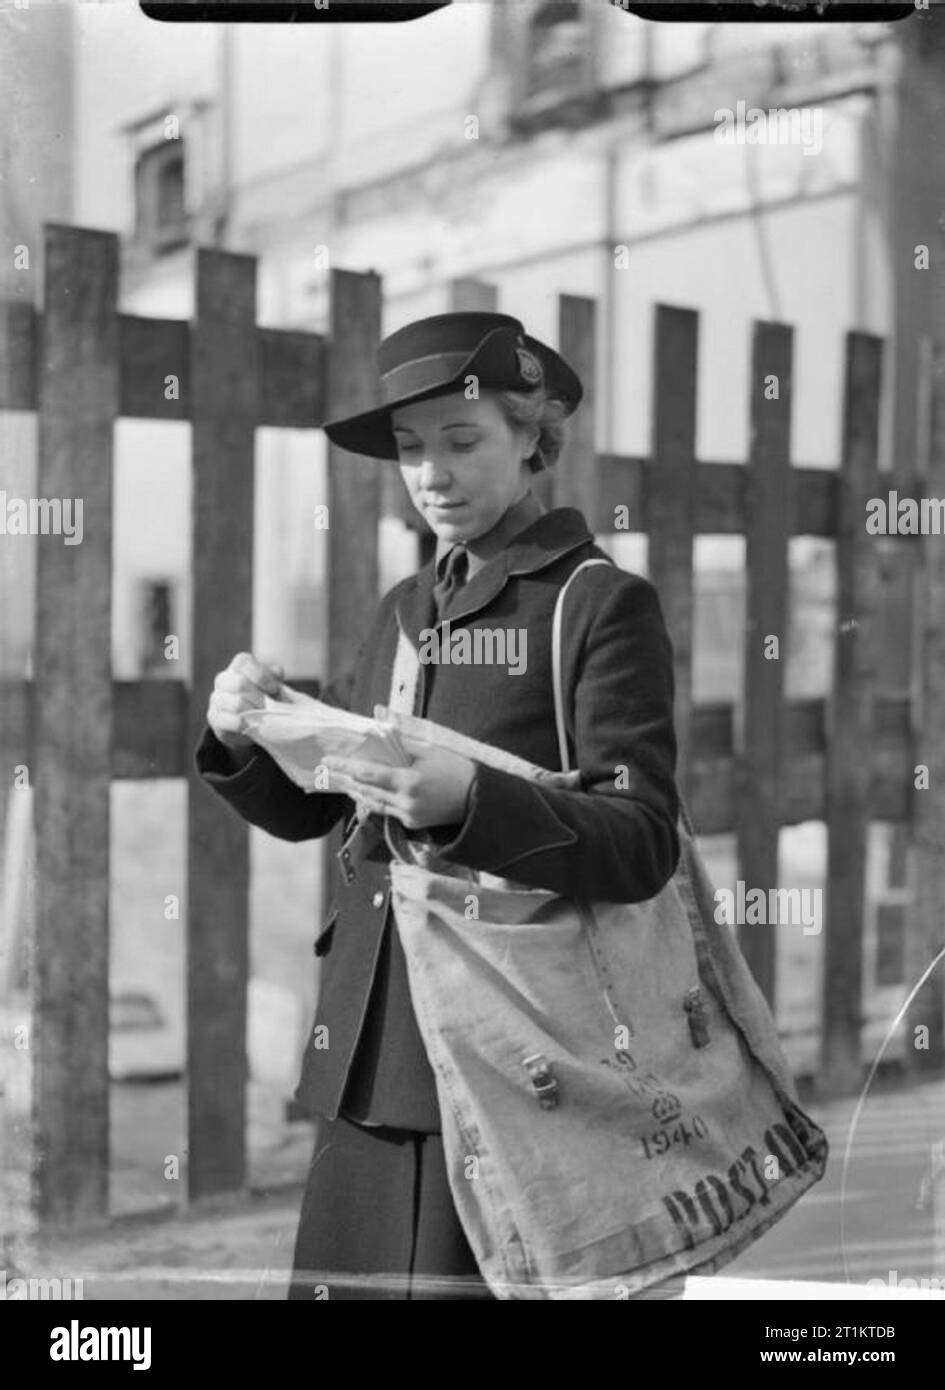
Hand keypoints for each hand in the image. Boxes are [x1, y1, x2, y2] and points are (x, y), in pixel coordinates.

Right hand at [207, 651, 284, 751]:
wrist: (248, 724)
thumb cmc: (262, 700)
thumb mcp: (272, 687)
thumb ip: (275, 677)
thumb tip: (277, 671)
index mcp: (237, 667)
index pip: (244, 662)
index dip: (262, 676)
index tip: (274, 689)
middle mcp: (223, 679)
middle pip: (240, 683)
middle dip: (259, 697)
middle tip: (267, 707)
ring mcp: (216, 698)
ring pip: (236, 703)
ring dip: (253, 712)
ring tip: (260, 717)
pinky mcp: (214, 717)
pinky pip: (229, 720)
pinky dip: (243, 724)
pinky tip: (249, 726)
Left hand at [321, 736, 476, 830]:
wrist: (479, 799)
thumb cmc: (456, 769)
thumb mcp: (430, 750)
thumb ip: (403, 741)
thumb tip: (382, 725)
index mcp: (407, 781)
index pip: (367, 773)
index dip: (345, 767)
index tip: (328, 761)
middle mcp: (404, 802)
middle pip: (365, 791)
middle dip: (345, 780)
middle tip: (328, 771)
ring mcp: (408, 816)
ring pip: (374, 804)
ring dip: (357, 792)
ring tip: (342, 782)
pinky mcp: (413, 824)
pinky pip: (388, 812)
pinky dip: (375, 801)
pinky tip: (366, 794)